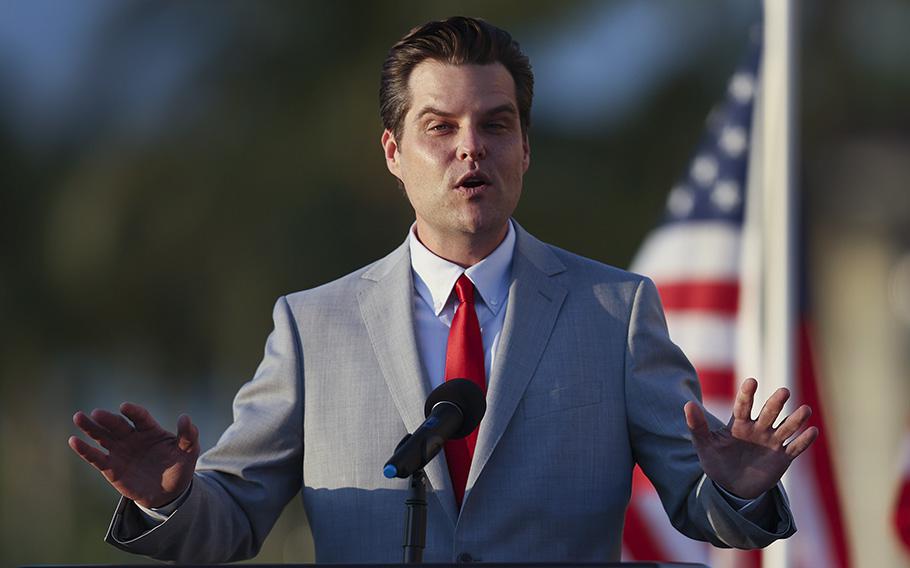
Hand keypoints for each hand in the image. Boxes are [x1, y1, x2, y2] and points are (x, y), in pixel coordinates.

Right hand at [68, 402, 199, 508]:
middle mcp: (132, 437)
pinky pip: (96, 457)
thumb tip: (185, 417)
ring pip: (102, 437)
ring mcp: (120, 451)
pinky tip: (74, 440)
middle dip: (107, 419)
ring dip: (90, 427)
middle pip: (117, 425)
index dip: (133, 412)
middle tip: (96, 413)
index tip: (125, 407)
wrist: (168, 493)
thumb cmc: (179, 467)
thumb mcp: (189, 451)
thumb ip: (189, 435)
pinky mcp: (111, 468)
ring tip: (79, 417)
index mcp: (150, 430)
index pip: (140, 417)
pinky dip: (85, 450)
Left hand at [684, 378, 817, 499]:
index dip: (747, 394)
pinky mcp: (782, 458)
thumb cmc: (716, 462)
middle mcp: (758, 429)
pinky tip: (812, 431)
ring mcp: (771, 442)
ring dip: (796, 419)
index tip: (752, 381)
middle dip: (776, 403)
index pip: (743, 406)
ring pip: (786, 428)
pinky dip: (804, 441)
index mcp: (738, 424)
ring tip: (805, 410)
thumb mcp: (704, 446)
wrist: (731, 487)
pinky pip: (795, 448)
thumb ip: (697, 427)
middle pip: (768, 413)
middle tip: (783, 391)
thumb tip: (687, 404)